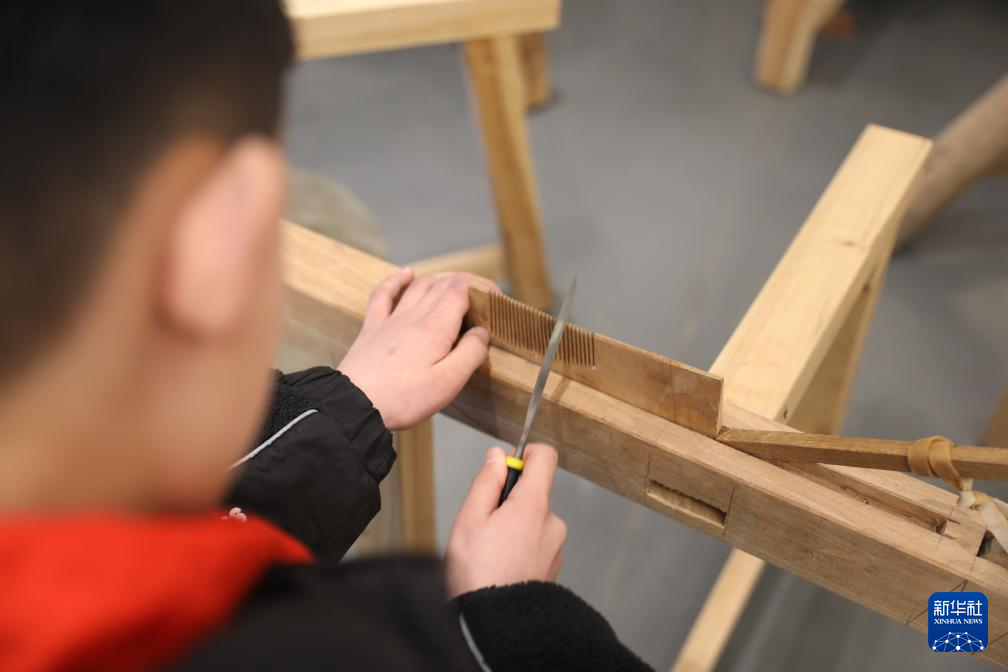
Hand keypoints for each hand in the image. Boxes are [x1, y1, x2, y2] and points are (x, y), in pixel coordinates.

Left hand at [338, 269, 494, 430]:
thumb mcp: (449, 383)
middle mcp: (413, 315)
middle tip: (481, 297)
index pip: (461, 288)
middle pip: (442, 283)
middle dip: (465, 283)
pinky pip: (383, 294)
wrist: (355, 405)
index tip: (495, 297)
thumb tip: (482, 332)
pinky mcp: (372, 328)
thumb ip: (471, 353)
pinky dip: (396, 280)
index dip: (481, 286)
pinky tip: (406, 274)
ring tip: (455, 284)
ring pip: (418, 285)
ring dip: (440, 279)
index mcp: (435, 326)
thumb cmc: (404, 398)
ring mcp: (391, 319)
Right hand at [444, 443, 566, 597]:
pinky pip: (536, 542)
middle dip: (509, 501)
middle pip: (534, 492)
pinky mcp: (553, 565)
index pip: (545, 457)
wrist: (500, 625)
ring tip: (490, 551)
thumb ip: (486, 482)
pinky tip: (501, 564)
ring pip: (533, 519)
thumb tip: (497, 457)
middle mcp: (552, 523)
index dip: (525, 454)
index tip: (506, 466)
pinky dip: (520, 546)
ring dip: (513, 527)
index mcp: (533, 506)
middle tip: (484, 526)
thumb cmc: (479, 575)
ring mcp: (555, 546)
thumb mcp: (470, 520)